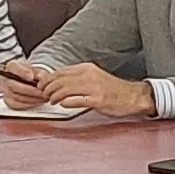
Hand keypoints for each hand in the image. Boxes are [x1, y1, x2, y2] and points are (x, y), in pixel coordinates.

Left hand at [28, 61, 145, 116]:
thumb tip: (58, 82)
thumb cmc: (112, 89)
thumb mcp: (93, 77)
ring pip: (65, 89)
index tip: (42, 86)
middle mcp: (89, 76)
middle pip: (60, 80)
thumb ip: (77, 78)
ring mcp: (93, 88)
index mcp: (86, 69)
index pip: (60, 72)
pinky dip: (66, 103)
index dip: (48, 79)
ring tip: (51, 100)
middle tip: (44, 94)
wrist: (132, 96)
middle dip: (47, 88)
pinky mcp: (97, 100)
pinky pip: (76, 101)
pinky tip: (63, 105)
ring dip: (54, 96)